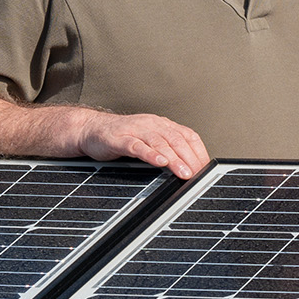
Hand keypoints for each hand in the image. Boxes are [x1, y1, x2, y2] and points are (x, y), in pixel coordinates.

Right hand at [70, 111, 211, 179]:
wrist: (91, 129)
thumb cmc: (123, 136)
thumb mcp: (150, 140)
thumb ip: (169, 150)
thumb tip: (190, 168)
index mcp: (163, 125)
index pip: (188, 136)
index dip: (199, 152)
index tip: (206, 169)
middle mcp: (152, 125)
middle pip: (177, 140)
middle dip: (190, 159)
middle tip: (197, 174)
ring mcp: (135, 131)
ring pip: (160, 143)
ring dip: (174, 159)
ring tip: (183, 172)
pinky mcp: (119, 139)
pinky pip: (137, 146)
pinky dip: (150, 154)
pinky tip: (159, 162)